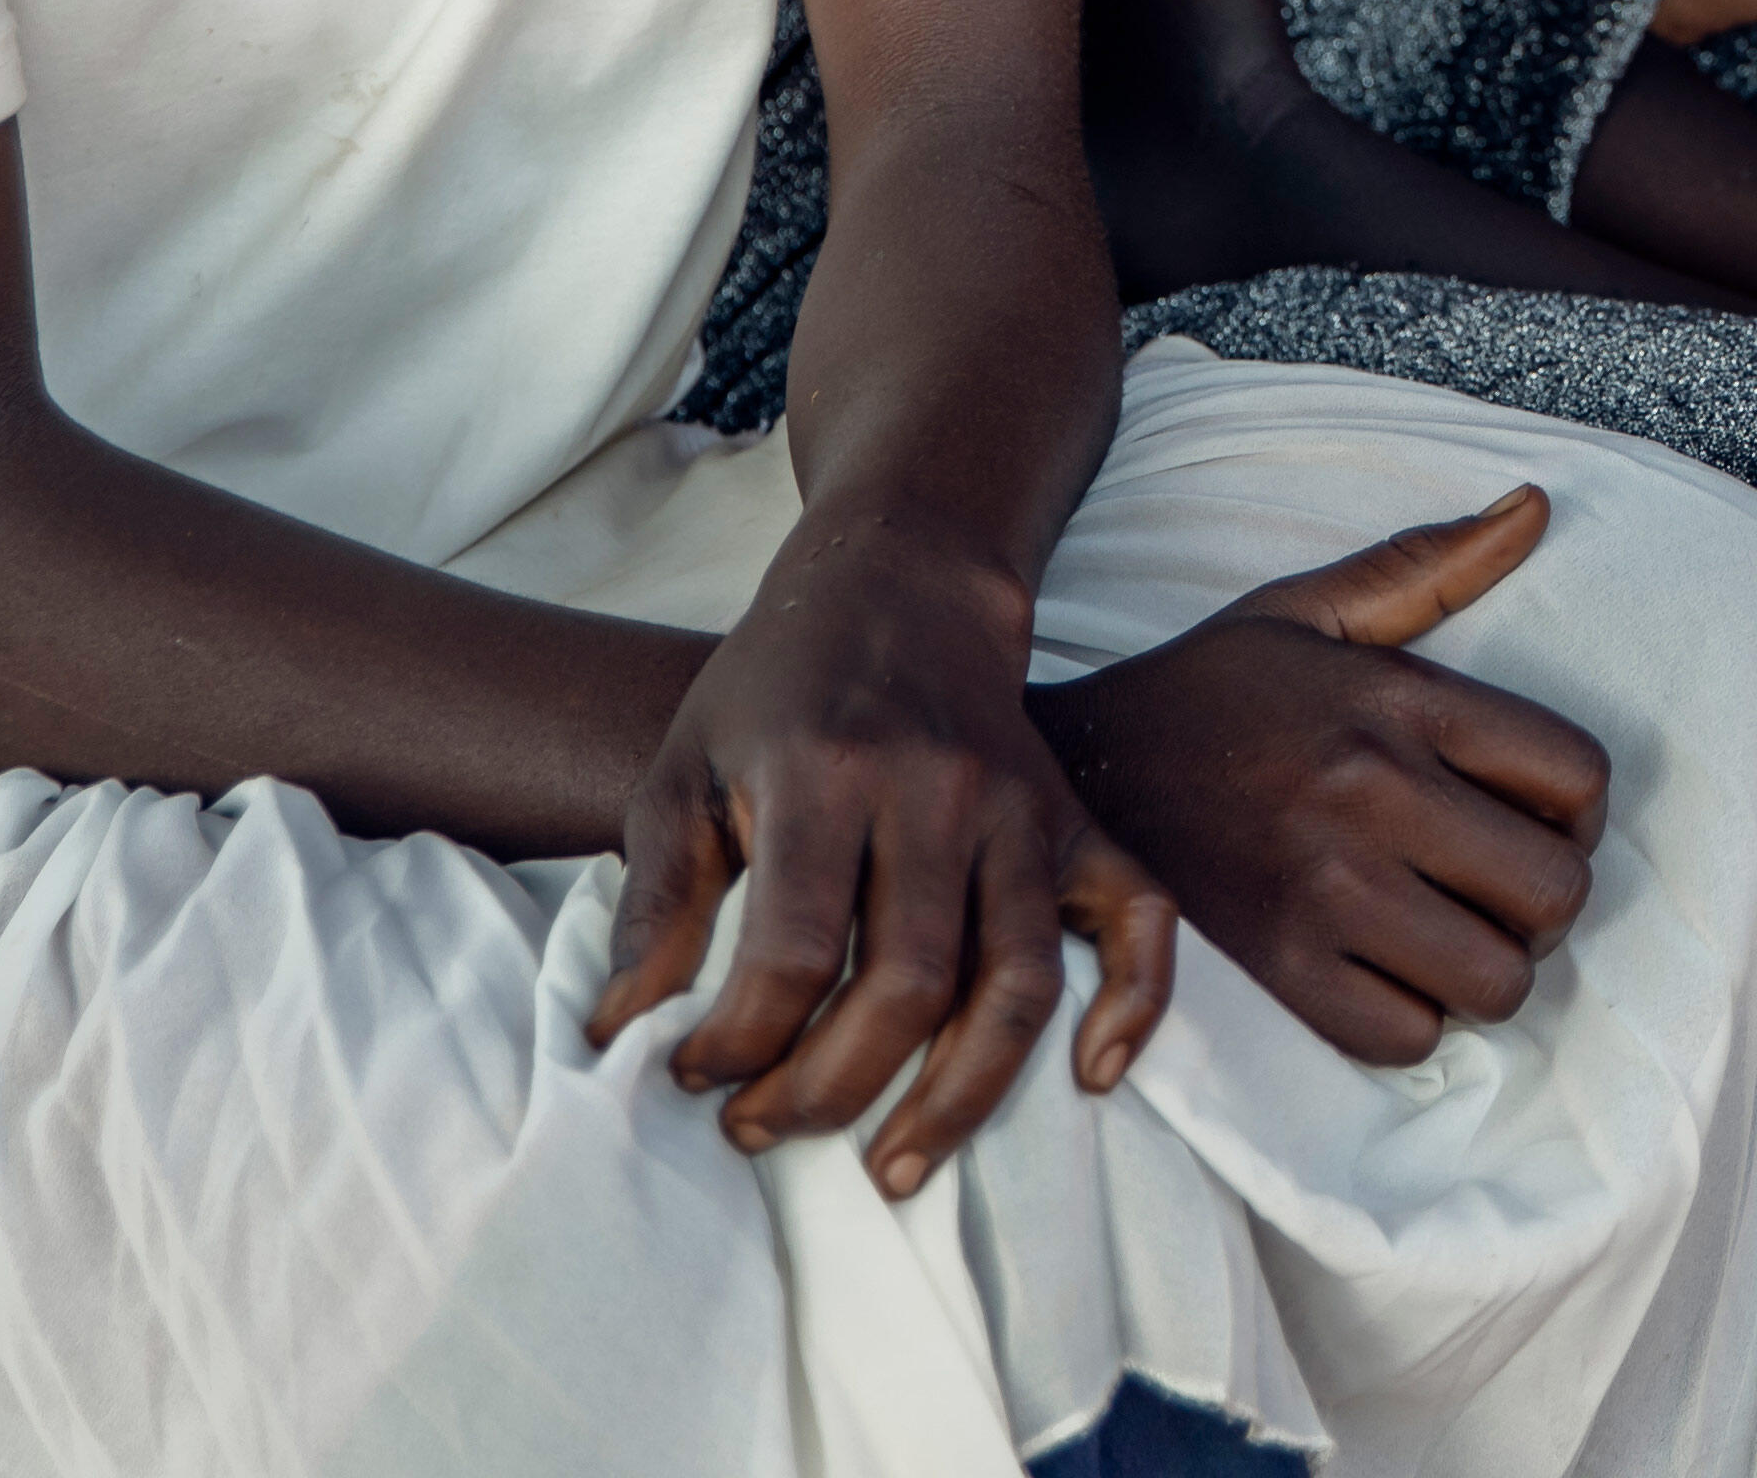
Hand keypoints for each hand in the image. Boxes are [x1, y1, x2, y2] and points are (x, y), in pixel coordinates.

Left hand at [589, 514, 1167, 1194]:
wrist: (895, 588)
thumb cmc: (771, 694)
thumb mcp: (681, 773)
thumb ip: (654, 904)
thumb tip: (617, 1033)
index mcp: (829, 772)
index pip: (796, 950)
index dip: (741, 1041)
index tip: (696, 1079)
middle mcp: (939, 791)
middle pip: (909, 984)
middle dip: (832, 1088)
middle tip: (767, 1133)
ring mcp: (1022, 807)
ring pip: (1017, 982)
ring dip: (961, 1097)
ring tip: (894, 1169)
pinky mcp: (1075, 821)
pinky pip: (1139, 919)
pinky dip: (1136, 1003)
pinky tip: (1092, 1079)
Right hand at [1035, 484, 1613, 1067]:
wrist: (1074, 773)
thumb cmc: (1207, 694)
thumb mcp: (1310, 610)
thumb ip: (1429, 565)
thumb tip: (1536, 506)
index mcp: (1398, 702)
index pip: (1578, 777)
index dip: (1581, 812)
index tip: (1540, 821)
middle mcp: (1372, 793)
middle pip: (1555, 892)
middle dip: (1543, 901)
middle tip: (1494, 891)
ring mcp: (1325, 889)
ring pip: (1497, 980)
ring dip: (1485, 968)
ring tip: (1440, 935)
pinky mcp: (1277, 970)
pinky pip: (1410, 1036)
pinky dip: (1409, 1019)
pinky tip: (1378, 972)